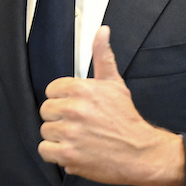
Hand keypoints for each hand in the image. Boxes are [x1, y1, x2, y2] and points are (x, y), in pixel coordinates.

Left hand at [37, 26, 184, 185]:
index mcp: (82, 89)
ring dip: (58, 137)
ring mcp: (70, 133)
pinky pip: (45, 150)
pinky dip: (56, 154)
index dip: (63, 100)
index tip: (76, 107)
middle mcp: (74, 109)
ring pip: (45, 131)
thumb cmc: (126, 119)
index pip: (51, 91)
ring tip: (78, 138)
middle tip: (78, 124)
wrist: (140, 153)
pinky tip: (72, 150)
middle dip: (59, 118)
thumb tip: (102, 31)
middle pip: (46, 111)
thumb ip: (103, 56)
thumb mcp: (115, 83)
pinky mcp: (68, 154)